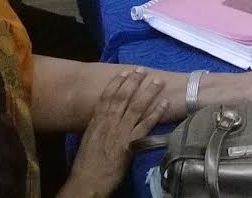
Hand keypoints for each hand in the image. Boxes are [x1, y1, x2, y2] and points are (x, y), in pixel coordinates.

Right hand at [60, 70, 167, 197]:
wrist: (87, 180)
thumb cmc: (87, 162)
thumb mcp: (90, 138)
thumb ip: (99, 125)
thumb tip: (106, 115)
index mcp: (97, 121)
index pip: (106, 97)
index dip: (117, 83)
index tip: (125, 72)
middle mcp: (108, 123)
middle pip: (122, 97)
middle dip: (133, 82)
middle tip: (142, 70)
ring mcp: (120, 132)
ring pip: (136, 107)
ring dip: (148, 93)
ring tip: (157, 81)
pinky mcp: (130, 143)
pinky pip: (145, 125)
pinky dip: (156, 113)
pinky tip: (164, 104)